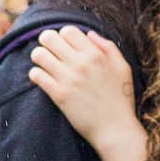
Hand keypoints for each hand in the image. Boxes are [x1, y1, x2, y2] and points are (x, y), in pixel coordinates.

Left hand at [28, 28, 137, 152]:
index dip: (63, 36)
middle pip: (49, 38)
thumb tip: (89, 34)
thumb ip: (108, 47)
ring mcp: (68, 79)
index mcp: (96, 54)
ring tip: (45, 65)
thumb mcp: (123, 68)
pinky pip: (36, 75)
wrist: (115, 130)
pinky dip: (36, 75)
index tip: (65, 46)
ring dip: (39, 58)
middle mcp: (81, 63)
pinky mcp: (59, 95)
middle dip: (46, 42)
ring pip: (39, 54)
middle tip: (50, 52)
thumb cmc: (121, 99)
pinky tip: (44, 80)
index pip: (68, 30)